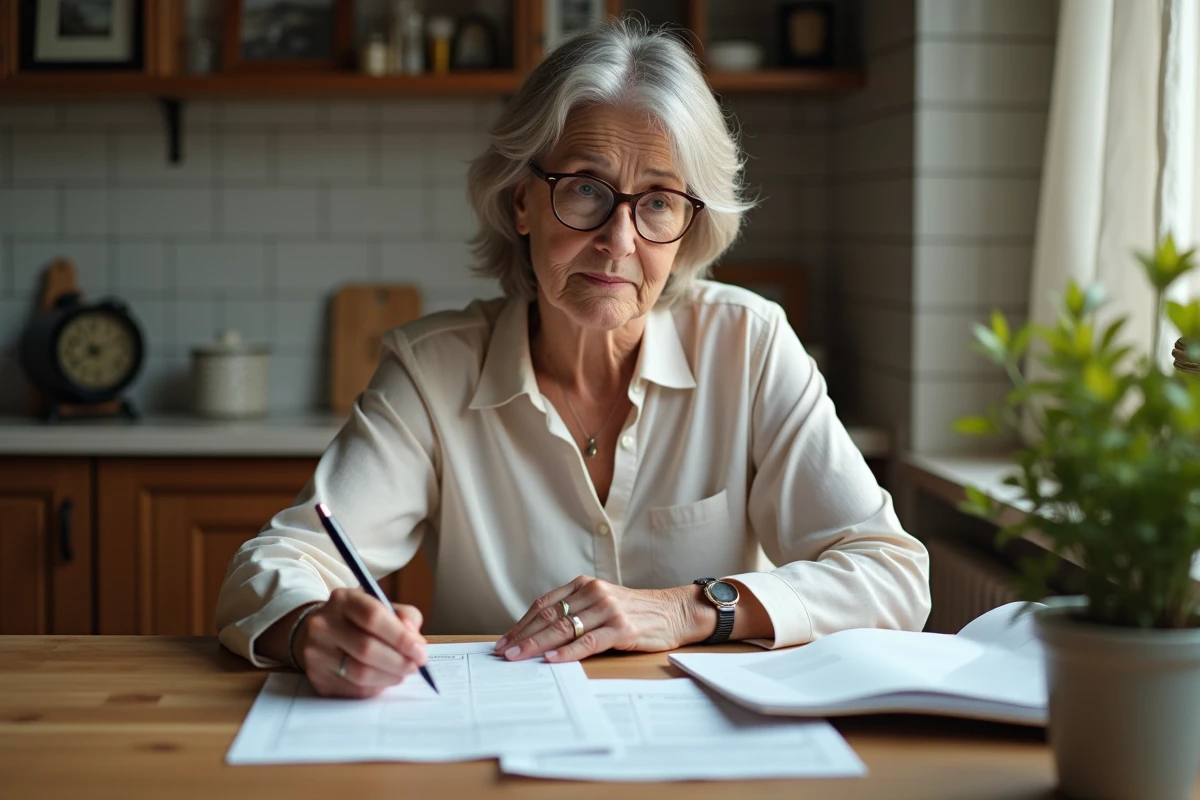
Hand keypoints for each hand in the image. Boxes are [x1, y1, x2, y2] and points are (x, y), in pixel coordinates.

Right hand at [293, 588, 427, 698]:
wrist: (317, 634)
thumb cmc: (357, 620)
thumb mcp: (380, 606)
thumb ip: (404, 618)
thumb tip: (416, 643)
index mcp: (343, 600)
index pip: (373, 617)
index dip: (400, 637)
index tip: (420, 650)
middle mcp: (324, 625)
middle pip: (366, 648)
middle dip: (399, 661)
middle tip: (415, 666)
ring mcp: (316, 653)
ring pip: (360, 673)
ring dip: (389, 677)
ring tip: (402, 674)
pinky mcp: (317, 678)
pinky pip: (353, 690)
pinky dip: (376, 687)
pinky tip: (384, 679)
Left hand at [495, 575, 712, 662]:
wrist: (675, 612)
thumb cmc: (636, 612)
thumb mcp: (603, 603)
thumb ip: (576, 611)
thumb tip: (539, 635)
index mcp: (585, 584)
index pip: (545, 604)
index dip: (522, 623)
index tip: (504, 640)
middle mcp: (594, 593)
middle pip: (550, 616)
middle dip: (523, 636)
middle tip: (503, 652)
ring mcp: (608, 610)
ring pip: (564, 628)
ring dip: (537, 645)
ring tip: (518, 657)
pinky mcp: (622, 628)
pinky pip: (588, 642)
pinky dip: (567, 651)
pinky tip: (551, 659)